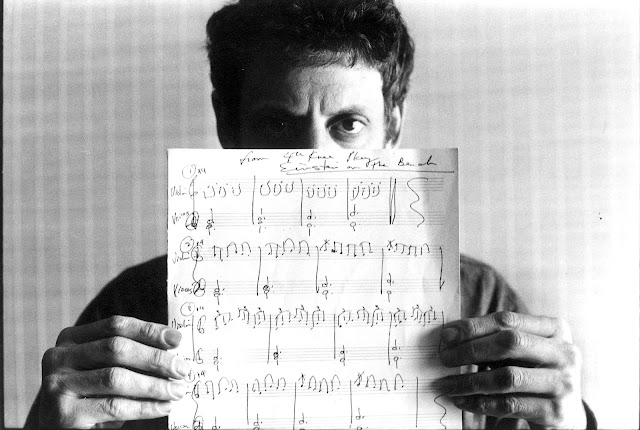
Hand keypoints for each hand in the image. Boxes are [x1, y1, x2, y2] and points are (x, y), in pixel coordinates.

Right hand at [39, 316, 188, 428]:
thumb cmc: (91, 396)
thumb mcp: (105, 369)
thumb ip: (129, 355)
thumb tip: (173, 347)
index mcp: (71, 339)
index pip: (115, 325)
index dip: (148, 330)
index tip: (177, 339)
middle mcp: (59, 357)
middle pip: (116, 348)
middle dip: (155, 358)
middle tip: (182, 368)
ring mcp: (57, 385)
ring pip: (116, 378)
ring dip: (154, 384)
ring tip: (177, 390)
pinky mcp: (63, 414)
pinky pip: (114, 406)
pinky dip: (145, 407)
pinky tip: (164, 407)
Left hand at [438, 311, 585, 428]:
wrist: (565, 413)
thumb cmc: (533, 372)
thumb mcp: (522, 351)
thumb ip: (494, 339)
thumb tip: (449, 336)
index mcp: (555, 329)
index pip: (508, 320)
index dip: (474, 326)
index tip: (447, 336)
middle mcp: (565, 353)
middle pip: (510, 343)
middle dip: (471, 350)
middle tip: (445, 359)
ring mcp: (564, 383)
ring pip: (507, 377)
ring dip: (470, 381)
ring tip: (447, 384)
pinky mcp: (556, 411)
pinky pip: (509, 405)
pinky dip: (480, 403)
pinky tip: (462, 401)